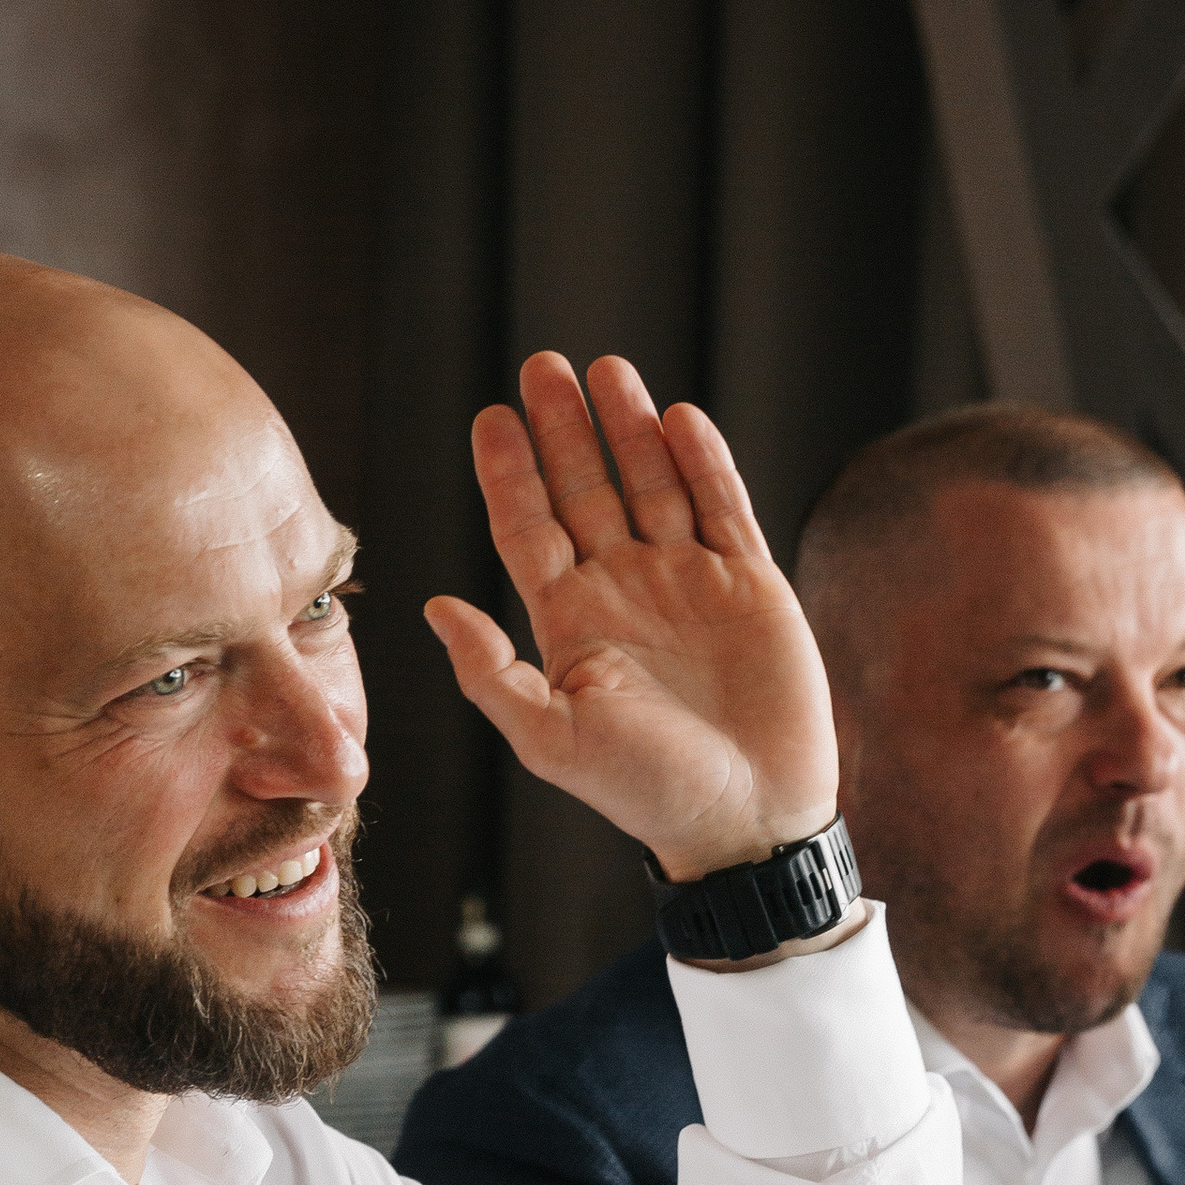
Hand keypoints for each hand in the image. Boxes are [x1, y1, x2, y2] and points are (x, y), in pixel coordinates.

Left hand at [427, 354, 836, 882]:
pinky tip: (677, 417)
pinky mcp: (750, 585)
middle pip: (586, 491)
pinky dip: (703, 462)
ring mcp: (688, 583)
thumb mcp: (553, 740)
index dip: (510, 473)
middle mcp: (624, 593)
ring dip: (629, 429)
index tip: (492, 417)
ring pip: (652, 485)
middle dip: (565, 430)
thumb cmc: (647, 793)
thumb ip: (493, 673)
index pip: (530, 530)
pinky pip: (722, 507)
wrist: (748, 819)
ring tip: (606, 370)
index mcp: (571, 625)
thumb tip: (434, 606)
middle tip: (542, 366)